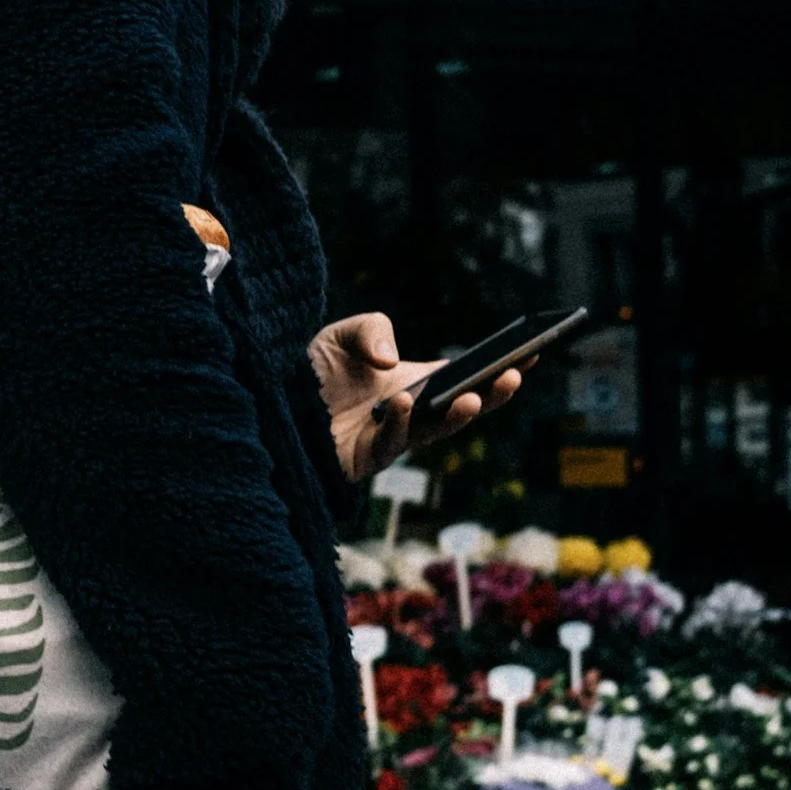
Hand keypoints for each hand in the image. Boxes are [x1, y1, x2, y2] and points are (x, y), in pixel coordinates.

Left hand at [308, 312, 525, 481]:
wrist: (262, 404)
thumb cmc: (302, 372)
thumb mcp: (339, 335)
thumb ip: (372, 329)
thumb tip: (392, 362)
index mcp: (409, 383)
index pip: (461, 378)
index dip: (493, 369)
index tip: (527, 355)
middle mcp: (405, 413)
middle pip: (459, 410)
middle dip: (489, 396)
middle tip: (513, 377)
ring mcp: (388, 439)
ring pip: (432, 433)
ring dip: (454, 416)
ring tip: (469, 397)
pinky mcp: (364, 460)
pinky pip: (390, 444)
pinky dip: (399, 423)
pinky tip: (403, 403)